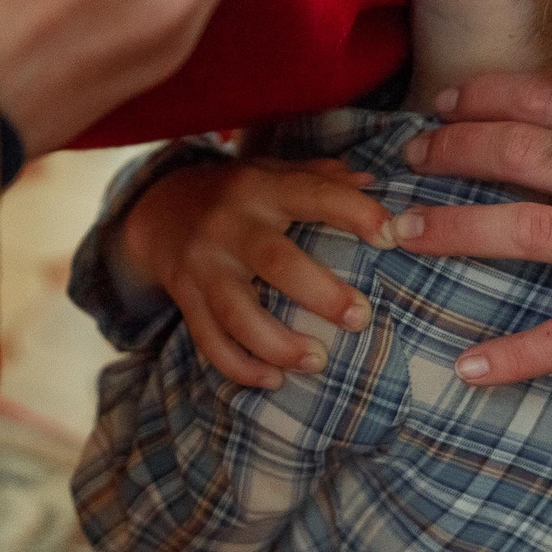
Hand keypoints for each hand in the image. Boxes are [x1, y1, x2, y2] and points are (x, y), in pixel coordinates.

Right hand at [118, 157, 393, 387]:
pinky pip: (209, 341)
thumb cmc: (238, 193)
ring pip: (237, 312)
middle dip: (320, 294)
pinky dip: (240, 367)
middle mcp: (230, 225)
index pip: (311, 193)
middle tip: (360, 318)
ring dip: (278, 344)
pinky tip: (273, 380)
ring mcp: (204, 264)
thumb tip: (374, 182)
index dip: (353, 212)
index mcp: (261, 187)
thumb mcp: (273, 171)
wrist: (158, 208)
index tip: (393, 235)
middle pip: (275, 261)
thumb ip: (320, 176)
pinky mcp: (185, 298)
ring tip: (317, 361)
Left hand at [383, 73, 551, 385]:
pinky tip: (464, 369)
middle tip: (406, 157)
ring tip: (398, 234)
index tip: (448, 97)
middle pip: (512, 154)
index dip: (487, 96)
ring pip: (514, 230)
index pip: (547, 100)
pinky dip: (508, 357)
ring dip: (449, 230)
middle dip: (450, 151)